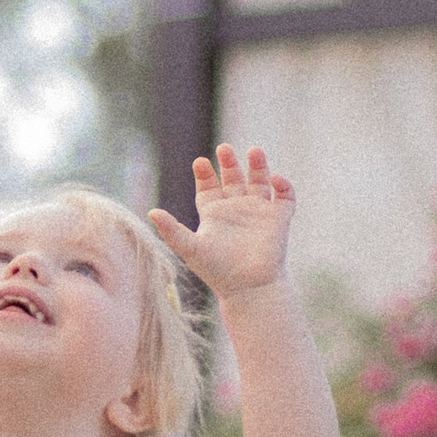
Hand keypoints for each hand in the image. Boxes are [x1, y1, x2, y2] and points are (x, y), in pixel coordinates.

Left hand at [150, 144, 293, 299]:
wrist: (249, 288)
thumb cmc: (218, 271)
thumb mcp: (191, 248)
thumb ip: (172, 230)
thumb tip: (151, 212)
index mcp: (214, 214)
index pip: (208, 187)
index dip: (205, 174)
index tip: (200, 162)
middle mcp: (236, 210)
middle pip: (233, 178)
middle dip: (229, 163)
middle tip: (223, 149)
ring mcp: (258, 213)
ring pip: (259, 181)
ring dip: (258, 166)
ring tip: (254, 150)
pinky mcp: (279, 219)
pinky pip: (285, 197)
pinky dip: (283, 186)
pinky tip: (275, 179)